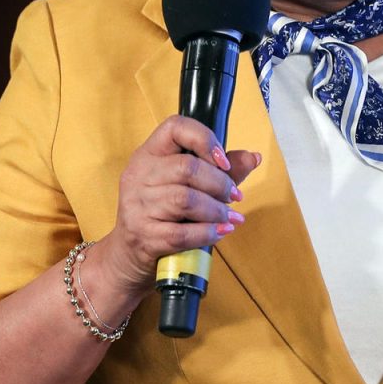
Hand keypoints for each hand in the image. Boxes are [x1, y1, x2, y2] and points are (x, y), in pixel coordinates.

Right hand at [102, 115, 260, 298]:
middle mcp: (138, 176)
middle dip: (220, 183)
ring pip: (186, 200)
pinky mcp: (143, 236)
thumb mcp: (185, 186)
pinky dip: (208, 233)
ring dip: (217, 210)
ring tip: (230, 218)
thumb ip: (219, 171)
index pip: (174, 127)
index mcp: (148, 155)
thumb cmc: (161, 215)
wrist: (128, 256)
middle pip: (187, 167)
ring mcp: (138, 206)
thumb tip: (254, 157)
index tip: (223, 161)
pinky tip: (220, 232)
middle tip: (234, 196)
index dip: (204, 139)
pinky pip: (182, 232)